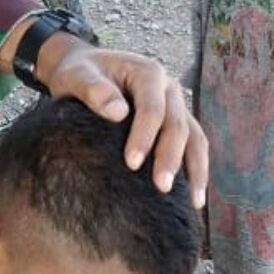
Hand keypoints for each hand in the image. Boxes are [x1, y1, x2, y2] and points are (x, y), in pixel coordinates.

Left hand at [36, 36, 207, 207]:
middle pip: (178, 125)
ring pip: (195, 137)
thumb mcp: (76, 76)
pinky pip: (193, 145)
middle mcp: (169, 88)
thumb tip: (119, 112)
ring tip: (195, 202)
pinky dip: (197, 169)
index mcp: (148, 73)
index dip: (144, 136)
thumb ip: (93, 89)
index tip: (131, 163)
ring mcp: (176, 106)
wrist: (84, 72)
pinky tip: (195, 196)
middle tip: (162, 187)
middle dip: (170, 158)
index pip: (152, 108)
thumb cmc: (79, 74)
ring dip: (196, 169)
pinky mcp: (175, 122)